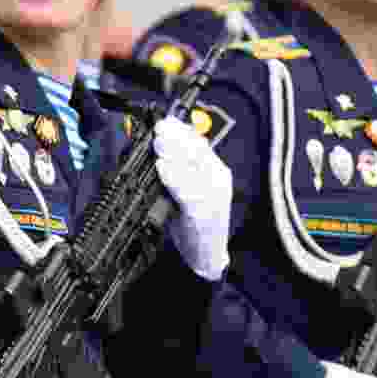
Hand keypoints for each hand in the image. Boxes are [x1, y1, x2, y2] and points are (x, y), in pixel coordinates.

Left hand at [148, 114, 231, 279]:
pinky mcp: (203, 213)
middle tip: (159, 128)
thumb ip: (177, 170)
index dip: (181, 131)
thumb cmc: (194, 223)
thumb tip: (158, 148)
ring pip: (193, 168)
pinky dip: (174, 179)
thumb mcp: (187, 190)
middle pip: (197, 151)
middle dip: (176, 138)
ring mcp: (213, 196)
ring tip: (158, 144)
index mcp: (216, 172)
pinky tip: (162, 170)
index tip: (165, 121)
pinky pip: (188, 192)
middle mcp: (217, 181)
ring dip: (174, 154)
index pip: (199, 144)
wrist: (206, 256)